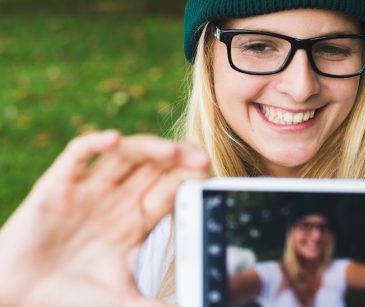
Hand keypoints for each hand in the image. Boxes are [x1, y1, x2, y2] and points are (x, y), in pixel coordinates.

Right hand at [0, 131, 209, 306]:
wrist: (20, 295)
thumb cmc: (71, 295)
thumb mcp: (122, 300)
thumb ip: (156, 306)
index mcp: (136, 219)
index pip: (170, 190)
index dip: (190, 180)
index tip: (210, 177)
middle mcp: (116, 198)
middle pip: (154, 167)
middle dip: (179, 160)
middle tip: (201, 160)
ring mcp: (88, 189)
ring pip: (124, 155)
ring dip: (148, 148)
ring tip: (170, 152)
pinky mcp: (57, 185)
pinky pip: (77, 155)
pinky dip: (94, 144)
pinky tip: (112, 140)